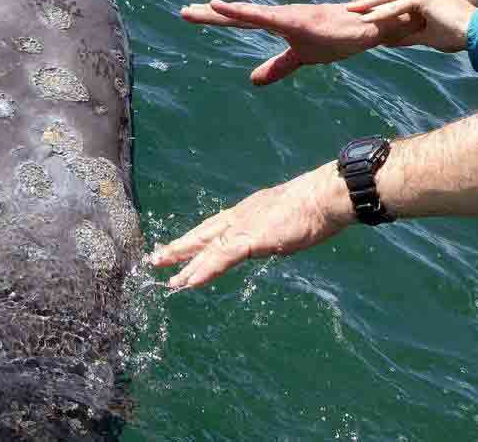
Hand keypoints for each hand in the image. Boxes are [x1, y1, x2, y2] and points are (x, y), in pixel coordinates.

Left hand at [148, 164, 352, 288]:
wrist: (322, 197)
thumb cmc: (312, 206)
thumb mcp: (283, 219)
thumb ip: (270, 230)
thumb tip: (268, 239)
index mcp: (245, 214)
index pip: (212, 227)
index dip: (193, 239)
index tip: (177, 246)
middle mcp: (238, 219)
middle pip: (201, 236)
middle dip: (178, 249)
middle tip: (155, 259)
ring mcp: (242, 228)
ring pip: (206, 248)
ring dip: (185, 264)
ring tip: (167, 277)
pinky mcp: (251, 239)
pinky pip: (222, 257)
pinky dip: (205, 269)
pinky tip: (190, 281)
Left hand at [180, 0, 423, 84]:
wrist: (368, 29)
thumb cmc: (337, 37)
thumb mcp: (300, 58)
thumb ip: (276, 67)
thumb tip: (252, 80)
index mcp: (277, 23)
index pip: (240, 21)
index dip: (215, 19)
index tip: (191, 14)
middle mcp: (278, 16)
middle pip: (237, 16)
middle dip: (209, 14)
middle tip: (183, 12)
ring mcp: (287, 16)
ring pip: (249, 13)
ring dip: (224, 12)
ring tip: (201, 7)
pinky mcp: (298, 21)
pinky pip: (266, 17)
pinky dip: (244, 12)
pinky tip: (226, 6)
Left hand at [347, 0, 476, 52]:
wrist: (477, 34)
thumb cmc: (456, 34)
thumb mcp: (424, 33)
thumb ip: (404, 34)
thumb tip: (385, 41)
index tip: (363, 0)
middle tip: (352, 3)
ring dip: (369, 1)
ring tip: (352, 9)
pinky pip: (396, 5)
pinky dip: (380, 12)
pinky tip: (366, 19)